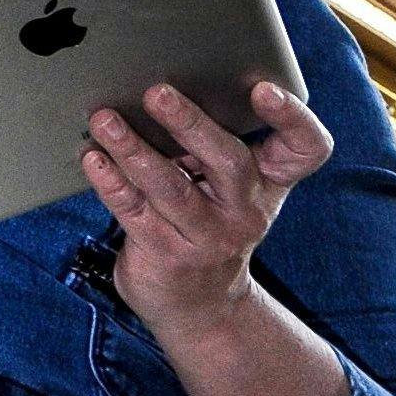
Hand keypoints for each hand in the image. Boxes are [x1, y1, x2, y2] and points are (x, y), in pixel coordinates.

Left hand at [88, 80, 330, 343]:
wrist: (203, 307)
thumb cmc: (210, 223)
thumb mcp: (228, 189)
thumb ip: (211, 145)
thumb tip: (156, 87)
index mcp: (268, 182)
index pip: (304, 148)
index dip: (292, 118)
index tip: (264, 89)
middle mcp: (245, 209)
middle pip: (229, 161)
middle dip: (191, 125)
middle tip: (156, 94)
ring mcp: (207, 235)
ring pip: (171, 187)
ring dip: (133, 150)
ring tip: (104, 120)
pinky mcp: (166, 253)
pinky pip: (134, 210)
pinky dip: (110, 181)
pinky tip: (92, 158)